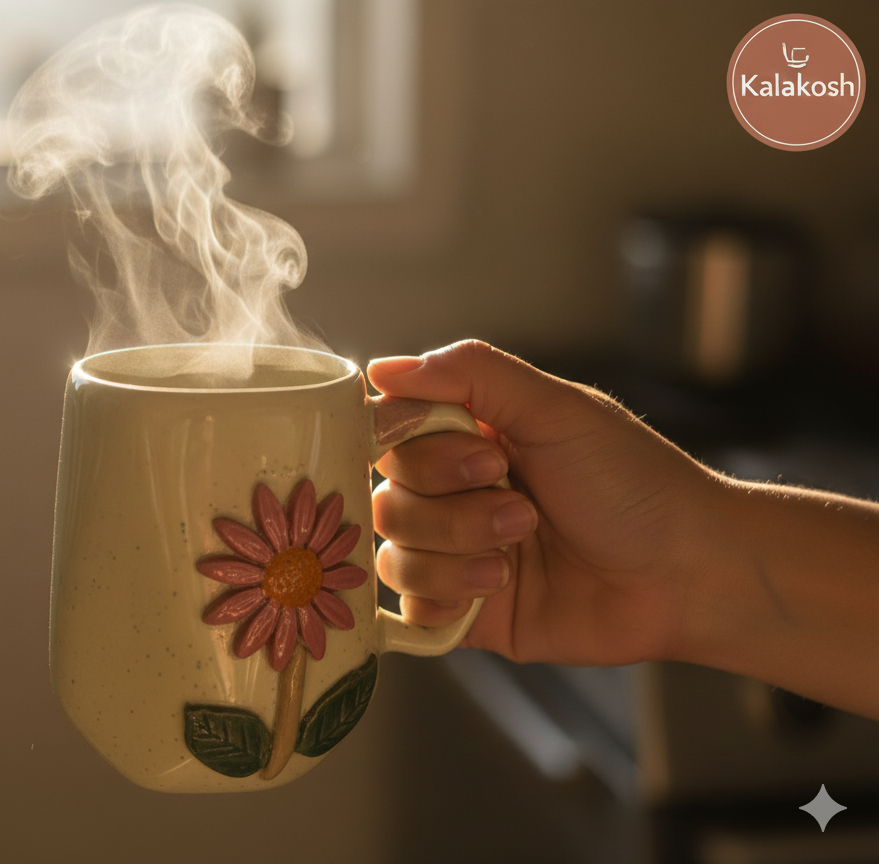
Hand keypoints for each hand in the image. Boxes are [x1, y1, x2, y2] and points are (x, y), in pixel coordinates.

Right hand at [369, 340, 717, 666]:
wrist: (688, 574)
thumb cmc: (636, 485)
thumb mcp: (557, 408)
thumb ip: (469, 374)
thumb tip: (381, 368)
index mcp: (472, 437)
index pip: (390, 433)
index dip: (413, 446)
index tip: (477, 452)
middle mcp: (457, 494)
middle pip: (389, 496)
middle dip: (450, 503)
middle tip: (518, 500)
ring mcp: (460, 554)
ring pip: (394, 553)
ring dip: (457, 548)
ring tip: (522, 545)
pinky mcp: (469, 611)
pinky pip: (410, 608)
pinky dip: (446, 595)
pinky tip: (499, 586)